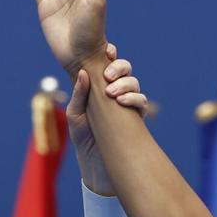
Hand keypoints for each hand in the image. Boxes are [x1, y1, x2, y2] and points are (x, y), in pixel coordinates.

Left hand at [67, 43, 147, 195]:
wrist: (96, 165)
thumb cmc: (83, 138)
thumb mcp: (75, 115)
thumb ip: (79, 94)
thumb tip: (83, 72)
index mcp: (99, 87)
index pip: (107, 64)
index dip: (110, 55)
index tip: (108, 51)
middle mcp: (115, 92)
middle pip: (125, 69)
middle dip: (119, 67)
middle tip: (108, 75)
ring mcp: (127, 104)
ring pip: (134, 83)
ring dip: (126, 83)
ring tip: (112, 93)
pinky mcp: (136, 118)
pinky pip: (141, 102)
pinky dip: (134, 98)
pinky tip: (122, 102)